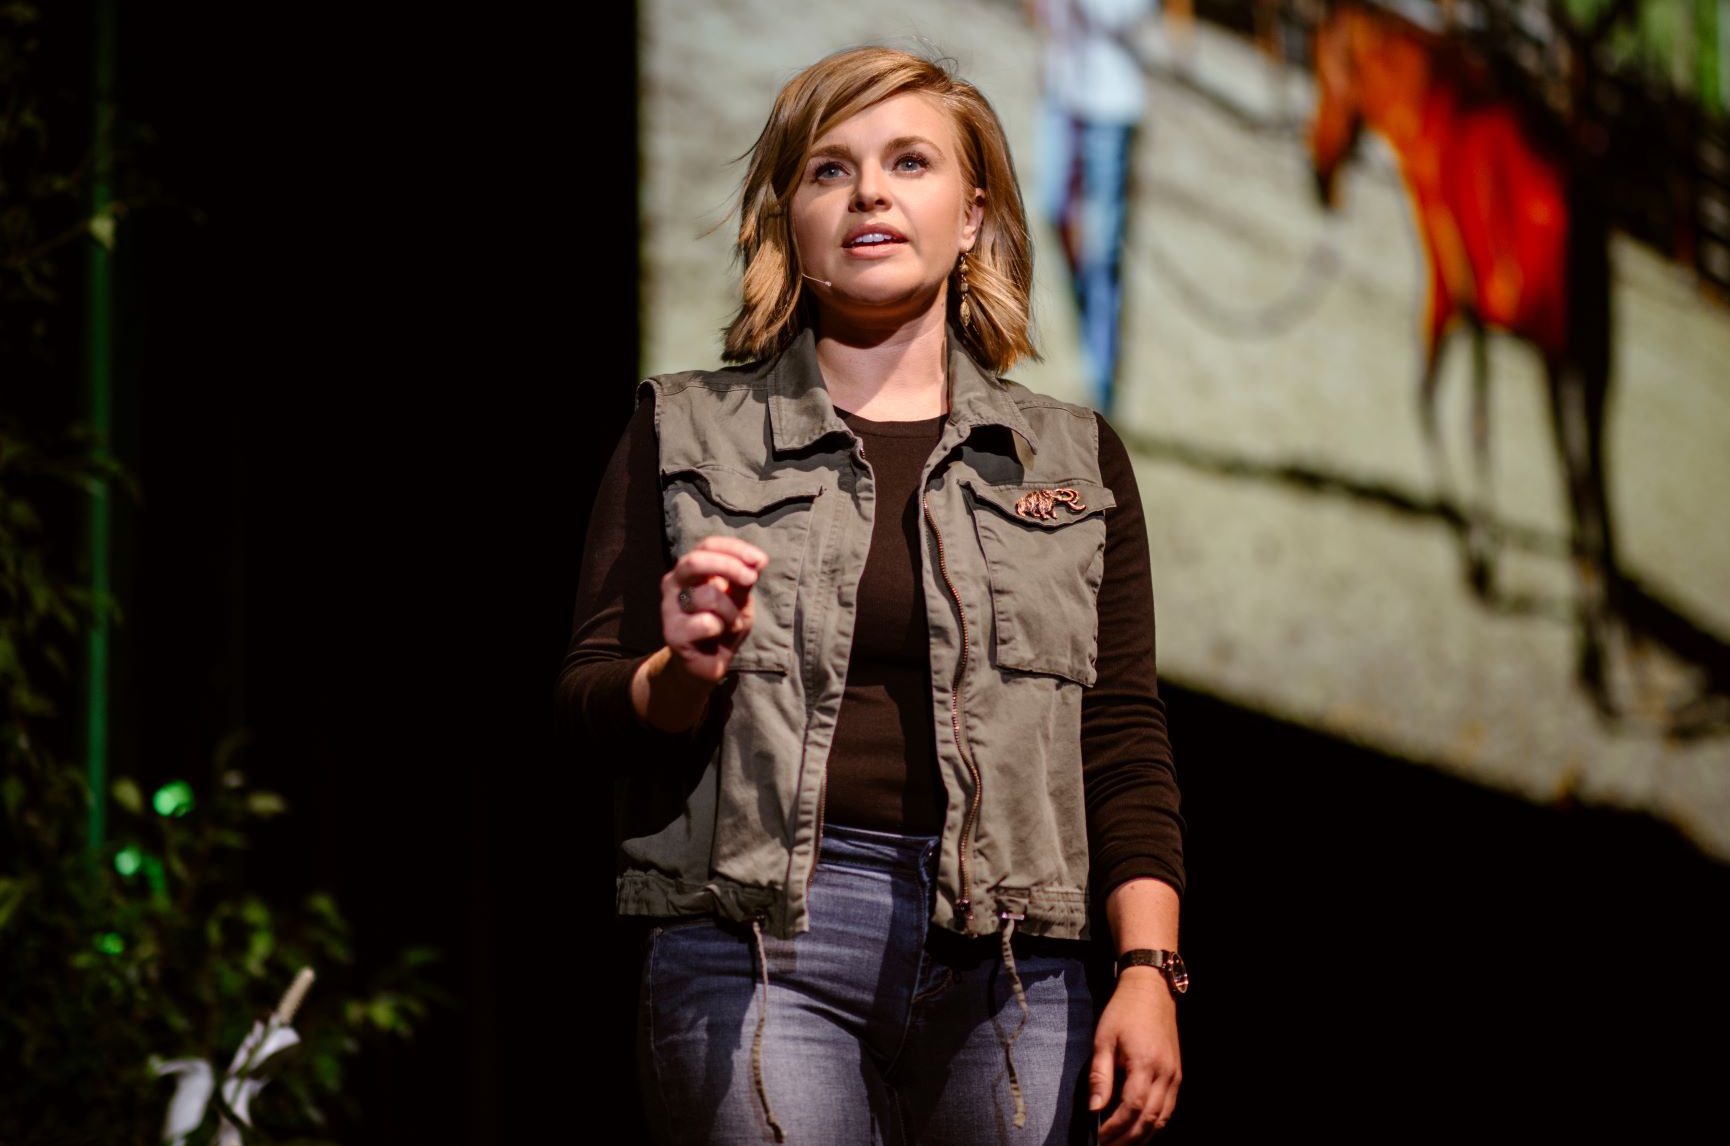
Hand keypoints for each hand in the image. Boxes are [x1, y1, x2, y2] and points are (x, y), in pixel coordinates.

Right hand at [660, 535, 768, 682]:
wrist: (707, 662)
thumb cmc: (723, 624)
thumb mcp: (739, 598)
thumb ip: (745, 579)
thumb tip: (758, 560)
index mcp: (690, 570)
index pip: (707, 546)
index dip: (734, 549)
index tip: (759, 560)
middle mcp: (674, 583)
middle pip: (695, 561)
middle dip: (728, 566)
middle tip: (751, 579)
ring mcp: (669, 608)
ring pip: (707, 595)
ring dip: (731, 611)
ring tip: (732, 623)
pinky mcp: (673, 633)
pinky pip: (706, 623)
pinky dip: (722, 629)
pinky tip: (716, 637)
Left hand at [1090, 970, 1180, 1143]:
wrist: (1151, 991)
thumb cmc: (1123, 1012)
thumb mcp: (1103, 1040)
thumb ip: (1101, 1076)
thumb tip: (1094, 1109)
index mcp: (1144, 1064)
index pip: (1132, 1109)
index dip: (1114, 1129)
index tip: (1098, 1138)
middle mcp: (1165, 1074)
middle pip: (1149, 1120)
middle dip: (1127, 1139)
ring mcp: (1174, 1076)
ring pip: (1162, 1119)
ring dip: (1141, 1136)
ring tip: (1120, 1144)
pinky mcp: (1177, 1076)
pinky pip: (1168, 1109)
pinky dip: (1154, 1125)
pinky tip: (1139, 1130)